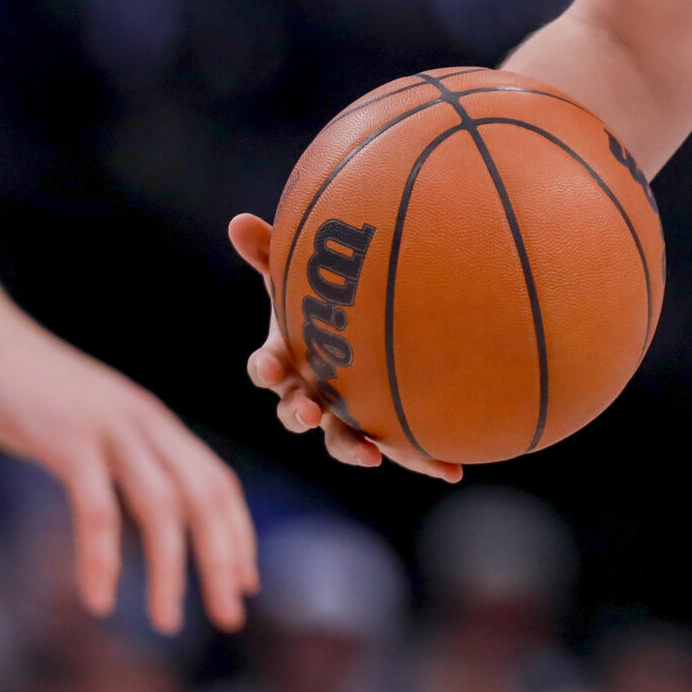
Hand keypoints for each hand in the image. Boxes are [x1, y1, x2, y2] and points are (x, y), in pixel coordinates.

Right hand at [0, 310, 258, 633]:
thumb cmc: (33, 390)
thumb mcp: (94, 422)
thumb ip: (122, 453)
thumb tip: (141, 499)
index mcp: (156, 423)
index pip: (217, 482)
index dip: (237, 532)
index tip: (246, 581)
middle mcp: (146, 424)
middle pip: (204, 497)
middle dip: (222, 560)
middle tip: (230, 615)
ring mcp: (110, 429)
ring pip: (161, 506)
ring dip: (169, 570)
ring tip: (166, 622)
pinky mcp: (67, 439)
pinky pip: (95, 506)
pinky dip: (101, 556)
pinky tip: (98, 598)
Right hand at [226, 214, 461, 483]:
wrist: (377, 321)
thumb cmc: (327, 298)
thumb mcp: (301, 273)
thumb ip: (274, 252)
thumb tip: (239, 220)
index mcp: (290, 359)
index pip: (268, 367)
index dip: (265, 368)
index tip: (268, 364)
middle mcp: (312, 393)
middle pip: (296, 413)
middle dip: (299, 413)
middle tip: (309, 409)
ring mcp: (348, 414)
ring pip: (342, 439)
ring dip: (351, 448)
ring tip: (370, 456)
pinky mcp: (386, 428)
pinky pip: (402, 448)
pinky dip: (423, 460)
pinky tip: (452, 471)